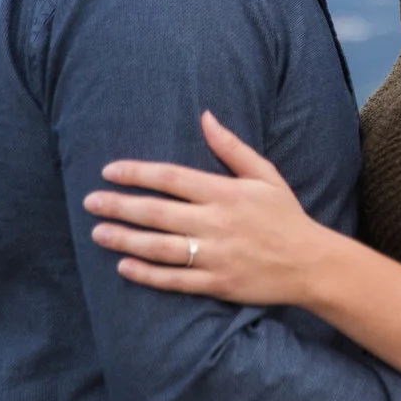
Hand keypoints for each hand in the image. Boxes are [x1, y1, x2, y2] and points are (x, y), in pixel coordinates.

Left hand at [84, 111, 335, 307]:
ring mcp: (214, 256)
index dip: (137, 173)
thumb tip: (205, 116)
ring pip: (159, 247)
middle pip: (157, 212)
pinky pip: (174, 280)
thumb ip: (231, 147)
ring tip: (97, 232)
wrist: (310, 263)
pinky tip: (123, 266)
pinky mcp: (216, 283)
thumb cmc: (285, 216)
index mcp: (225, 192)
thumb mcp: (265, 174)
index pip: (171, 178)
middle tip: (89, 202)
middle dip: (119, 205)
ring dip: (124, 239)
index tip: (109, 171)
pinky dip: (147, 274)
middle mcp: (216, 223)